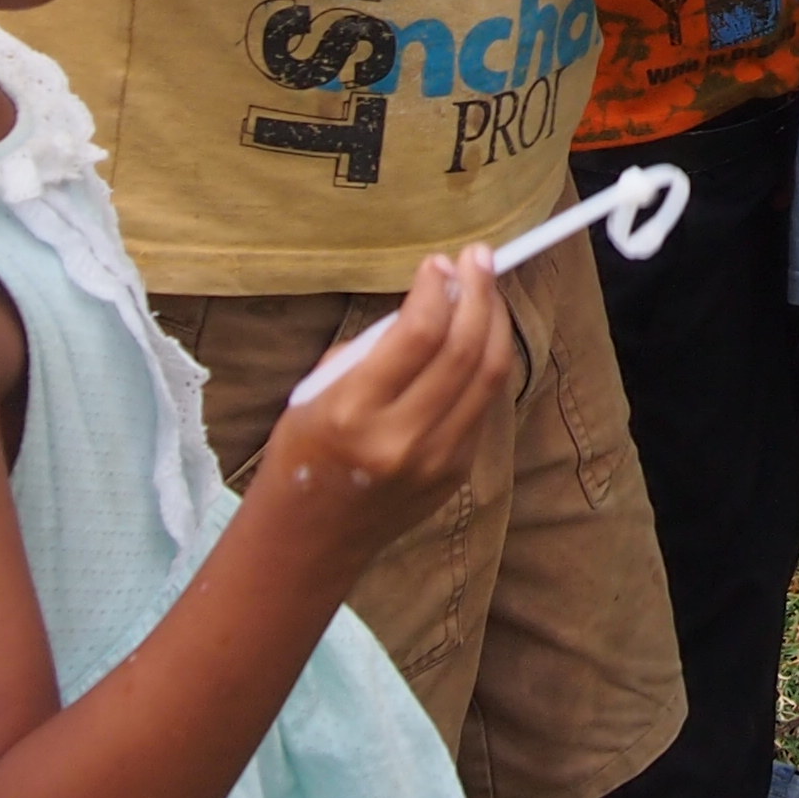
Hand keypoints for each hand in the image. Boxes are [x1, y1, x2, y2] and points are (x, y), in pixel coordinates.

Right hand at [258, 250, 515, 567]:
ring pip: (488, 376)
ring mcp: (435, 461)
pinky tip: (480, 336)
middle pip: (464, 350)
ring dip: (494, 322)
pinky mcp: (456, 473)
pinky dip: (487, 362)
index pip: (417, 334)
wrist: (308, 539)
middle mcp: (400, 439)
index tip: (439, 262)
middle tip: (478, 258)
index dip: (437, 288)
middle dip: (479, 294)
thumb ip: (374, 347)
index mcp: (352, 412)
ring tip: (488, 288)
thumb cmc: (304, 450)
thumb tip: (433, 298)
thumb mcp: (317, 390)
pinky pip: (483, 404)